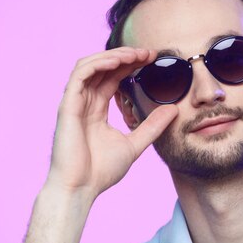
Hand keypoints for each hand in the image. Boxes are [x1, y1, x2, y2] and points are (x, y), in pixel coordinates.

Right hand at [45, 47, 177, 199]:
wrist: (81, 189)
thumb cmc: (101, 171)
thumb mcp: (134, 144)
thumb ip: (152, 126)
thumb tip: (174, 109)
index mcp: (96, 109)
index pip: (113, 78)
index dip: (130, 65)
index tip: (152, 59)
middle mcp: (84, 102)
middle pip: (103, 68)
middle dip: (126, 56)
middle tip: (149, 52)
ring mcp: (74, 102)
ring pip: (90, 65)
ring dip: (113, 55)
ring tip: (135, 54)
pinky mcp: (67, 105)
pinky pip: (80, 75)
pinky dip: (98, 64)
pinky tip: (118, 61)